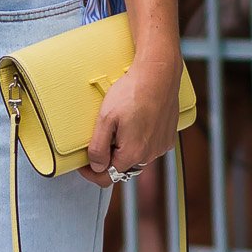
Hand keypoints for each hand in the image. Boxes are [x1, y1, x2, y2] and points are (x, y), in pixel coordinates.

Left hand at [82, 52, 181, 186]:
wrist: (158, 74)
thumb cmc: (131, 92)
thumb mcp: (105, 119)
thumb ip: (98, 148)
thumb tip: (96, 166)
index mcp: (132, 154)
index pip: (107, 177)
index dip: (91, 172)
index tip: (83, 164)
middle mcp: (150, 155)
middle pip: (123, 167)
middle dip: (109, 158)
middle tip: (101, 138)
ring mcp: (161, 146)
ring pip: (137, 156)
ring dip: (125, 149)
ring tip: (120, 125)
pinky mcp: (168, 136)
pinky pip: (150, 146)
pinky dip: (140, 140)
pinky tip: (135, 122)